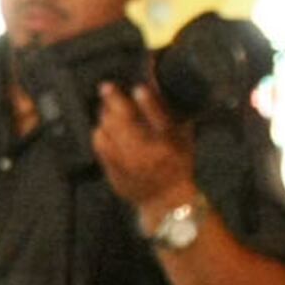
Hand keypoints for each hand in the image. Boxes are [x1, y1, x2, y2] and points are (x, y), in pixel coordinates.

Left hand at [90, 82, 196, 215]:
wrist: (165, 199)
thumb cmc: (178, 163)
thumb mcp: (185, 138)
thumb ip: (175, 114)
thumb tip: (158, 85)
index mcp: (171, 145)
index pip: (160, 121)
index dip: (149, 103)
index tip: (138, 88)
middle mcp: (149, 155)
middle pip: (125, 123)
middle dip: (114, 102)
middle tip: (106, 87)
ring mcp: (128, 165)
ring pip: (108, 132)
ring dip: (104, 115)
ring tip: (105, 106)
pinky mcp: (114, 172)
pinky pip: (100, 145)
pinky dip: (99, 131)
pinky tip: (103, 125)